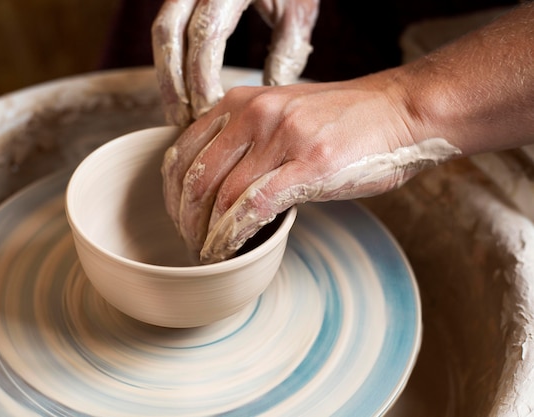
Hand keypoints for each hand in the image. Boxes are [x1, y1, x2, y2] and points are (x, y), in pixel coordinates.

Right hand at [152, 0, 319, 125]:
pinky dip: (171, 64)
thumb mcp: (297, 12)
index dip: (200, 76)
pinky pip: (166, 30)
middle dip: (172, 82)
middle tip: (182, 121)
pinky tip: (180, 94)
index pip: (205, 34)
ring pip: (161, 32)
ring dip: (165, 78)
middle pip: (169, 33)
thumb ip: (287, 51)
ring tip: (177, 115)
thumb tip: (268, 96)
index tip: (206, 110)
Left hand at [161, 73, 462, 262]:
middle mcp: (254, 114)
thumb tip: (217, 180)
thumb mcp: (282, 111)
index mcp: (241, 101)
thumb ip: (246, 136)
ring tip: (207, 252)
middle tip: (189, 243)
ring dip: (207, 233)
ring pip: (222, 195)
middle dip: (185, 219)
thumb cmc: (343, 118)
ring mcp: (282, 138)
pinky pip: (255, 206)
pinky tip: (228, 250)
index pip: (183, 151)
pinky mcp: (309, 165)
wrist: (399, 111)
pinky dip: (233, 234)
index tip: (177, 217)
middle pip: (196, 177)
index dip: (172, 193)